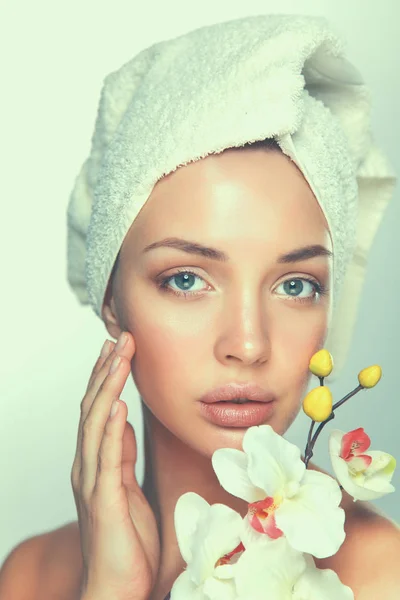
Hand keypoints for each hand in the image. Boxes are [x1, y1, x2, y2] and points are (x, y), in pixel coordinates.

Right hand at [70, 332, 159, 599]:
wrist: (119, 587)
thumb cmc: (127, 542)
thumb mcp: (127, 488)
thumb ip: (120, 455)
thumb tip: (121, 423)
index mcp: (95, 463)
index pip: (98, 410)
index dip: (106, 378)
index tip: (117, 349)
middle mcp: (88, 466)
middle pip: (94, 408)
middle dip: (107, 371)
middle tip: (120, 338)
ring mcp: (93, 482)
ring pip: (96, 424)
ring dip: (108, 387)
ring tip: (120, 356)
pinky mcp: (104, 500)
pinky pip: (106, 458)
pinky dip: (110, 429)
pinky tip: (117, 405)